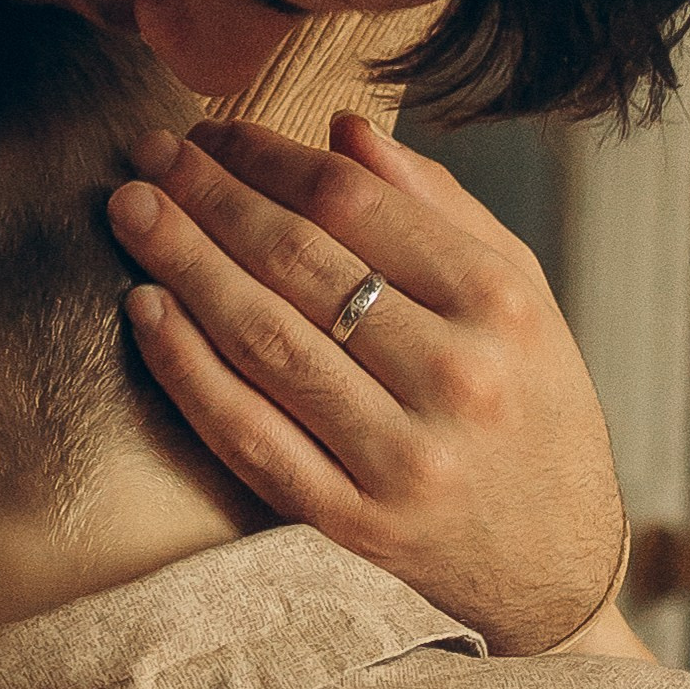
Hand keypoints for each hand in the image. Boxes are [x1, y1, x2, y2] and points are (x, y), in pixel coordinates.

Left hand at [108, 111, 629, 655]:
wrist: (559, 560)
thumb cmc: (532, 406)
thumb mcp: (520, 291)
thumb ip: (439, 206)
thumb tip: (343, 128)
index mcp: (498, 302)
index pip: (353, 204)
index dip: (268, 158)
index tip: (215, 132)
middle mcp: (455, 376)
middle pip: (300, 264)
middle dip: (210, 199)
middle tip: (149, 156)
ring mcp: (401, 457)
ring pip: (266, 341)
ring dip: (183, 266)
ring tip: (131, 212)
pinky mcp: (355, 522)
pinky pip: (250, 436)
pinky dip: (188, 371)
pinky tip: (147, 311)